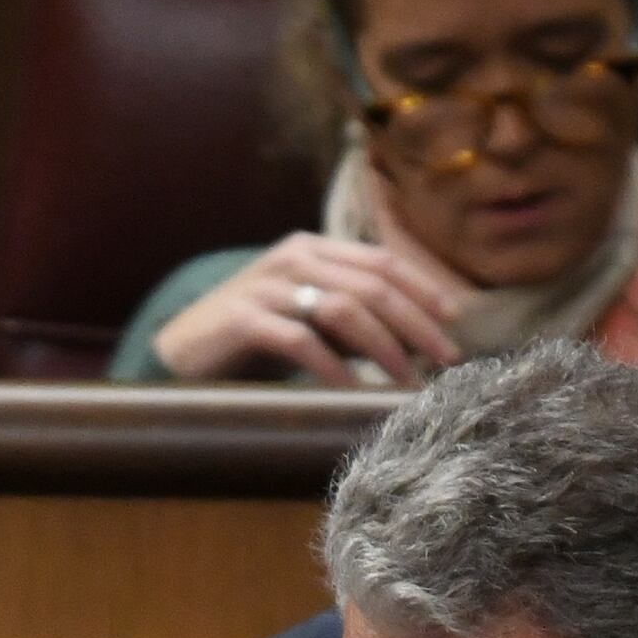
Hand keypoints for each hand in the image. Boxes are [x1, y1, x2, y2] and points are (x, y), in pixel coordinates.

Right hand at [146, 233, 467, 387]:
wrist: (183, 348)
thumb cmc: (254, 336)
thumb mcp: (309, 315)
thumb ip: (351, 317)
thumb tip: (415, 338)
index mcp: (314, 248)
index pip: (382, 261)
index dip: (422, 289)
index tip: (455, 321)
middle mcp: (293, 257)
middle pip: (372, 285)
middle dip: (416, 323)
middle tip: (445, 358)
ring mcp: (266, 286)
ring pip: (343, 308)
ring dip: (383, 347)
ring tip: (406, 379)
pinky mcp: (242, 318)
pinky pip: (299, 339)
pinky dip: (331, 366)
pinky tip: (352, 389)